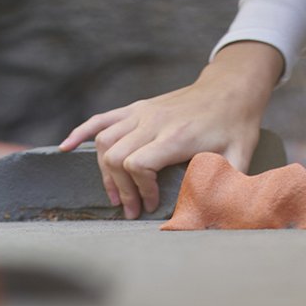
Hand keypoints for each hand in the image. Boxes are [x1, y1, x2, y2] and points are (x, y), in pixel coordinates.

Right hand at [60, 41, 282, 219]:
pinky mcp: (137, 107)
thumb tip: (221, 218)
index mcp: (175, 135)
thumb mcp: (239, 157)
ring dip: (105, 172)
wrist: (230, 88)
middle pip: (116, 156)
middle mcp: (153, 122)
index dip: (139, 189)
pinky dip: (81, 133)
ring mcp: (141, 112)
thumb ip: (229, 186)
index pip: (138, 163)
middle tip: (132, 211)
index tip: (151, 203)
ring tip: (115, 195)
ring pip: (105, 141)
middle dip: (122, 188)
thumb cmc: (236, 124)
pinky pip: (101, 119)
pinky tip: (66, 147)